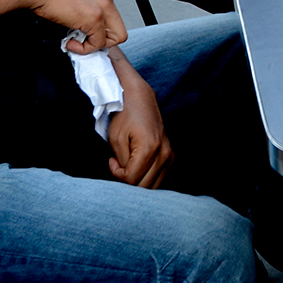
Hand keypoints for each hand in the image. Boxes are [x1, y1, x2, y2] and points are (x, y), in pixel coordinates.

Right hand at [29, 0, 128, 53]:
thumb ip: (83, 9)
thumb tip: (83, 25)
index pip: (113, 20)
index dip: (100, 33)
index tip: (86, 36)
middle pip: (119, 31)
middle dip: (101, 41)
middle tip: (83, 41)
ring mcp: (102, 7)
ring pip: (114, 39)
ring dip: (93, 45)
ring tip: (75, 40)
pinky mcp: (94, 18)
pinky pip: (98, 43)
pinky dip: (84, 48)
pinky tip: (70, 42)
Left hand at [106, 59, 171, 188]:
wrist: (139, 96)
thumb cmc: (125, 115)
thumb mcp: (116, 139)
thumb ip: (122, 163)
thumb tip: (127, 177)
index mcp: (150, 148)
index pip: (132, 179)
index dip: (118, 175)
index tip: (111, 161)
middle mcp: (164, 153)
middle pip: (144, 186)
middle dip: (128, 181)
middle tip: (119, 165)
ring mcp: (170, 154)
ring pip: (153, 185)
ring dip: (138, 181)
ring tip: (128, 165)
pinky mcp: (171, 154)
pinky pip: (159, 176)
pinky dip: (147, 177)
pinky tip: (137, 166)